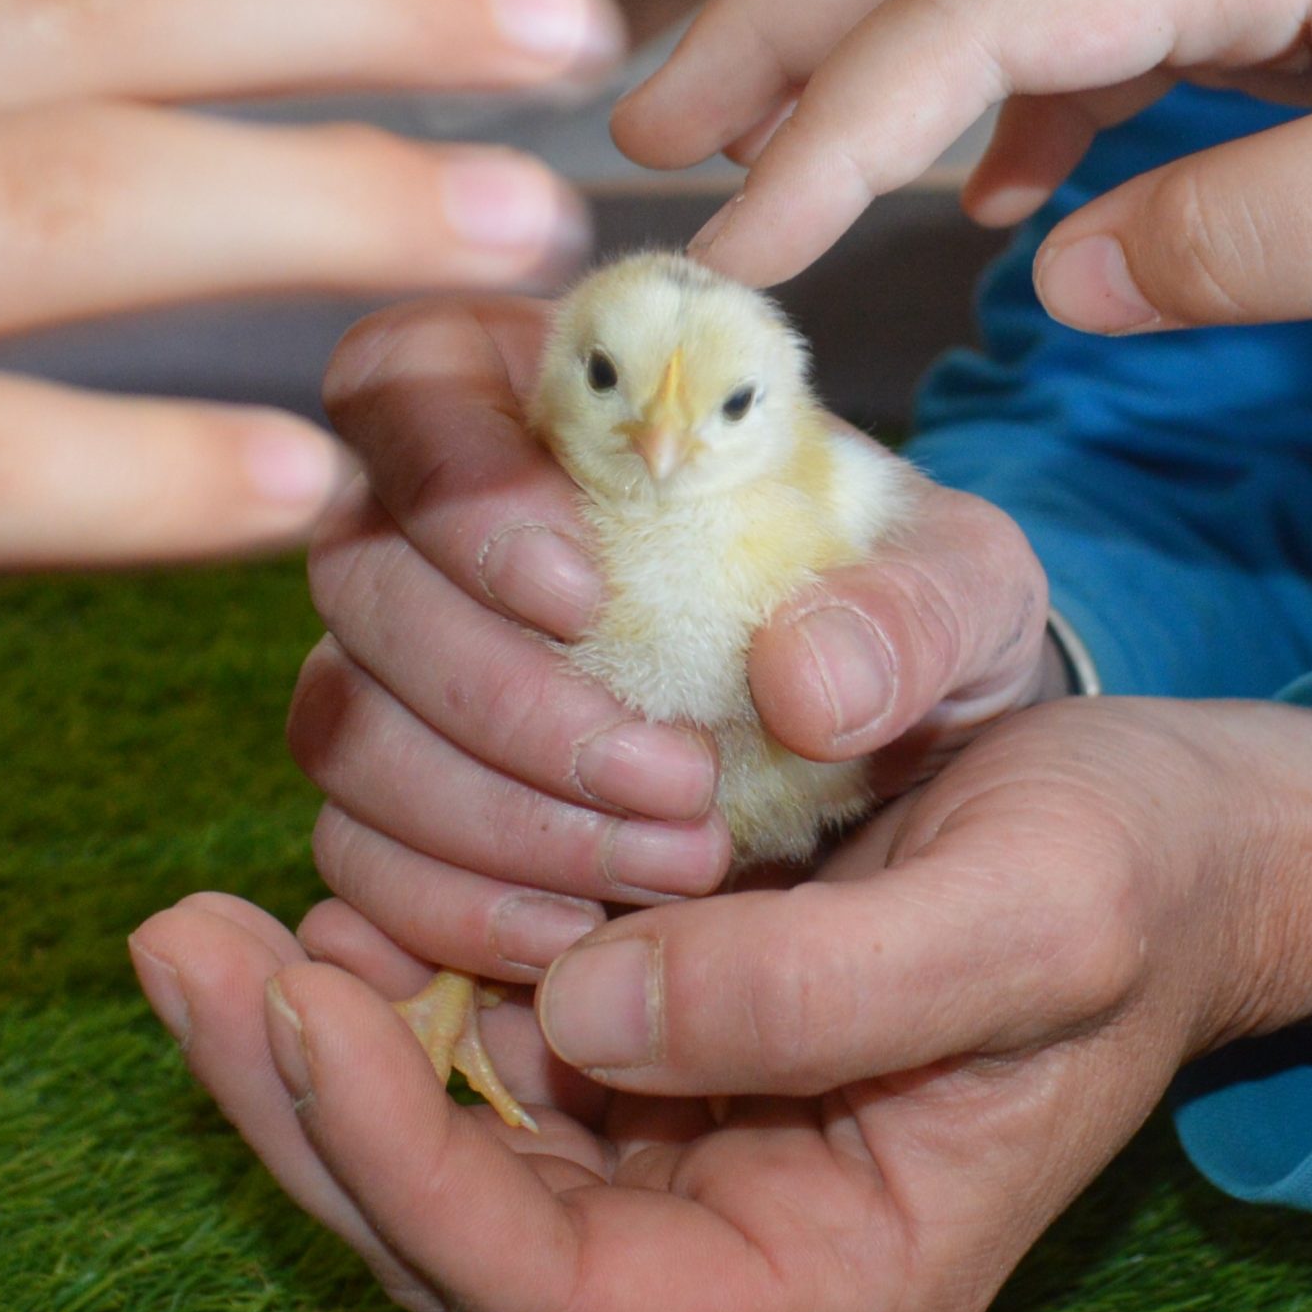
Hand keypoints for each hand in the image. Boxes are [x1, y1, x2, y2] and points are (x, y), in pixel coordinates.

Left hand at [130, 690, 1311, 1311]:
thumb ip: (820, 992)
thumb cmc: (1130, 875)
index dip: (399, 1159)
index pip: (552, 1288)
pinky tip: (340, 886)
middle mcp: (739, 1245)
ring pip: (454, 1147)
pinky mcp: (680, 1056)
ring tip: (210, 928)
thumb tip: (581, 1011)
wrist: (1182, 833)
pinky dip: (406, 983)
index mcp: (832, 1274)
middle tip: (179, 950)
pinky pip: (499, 1058)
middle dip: (302, 1101)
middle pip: (459, 1233)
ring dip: (323, 1043)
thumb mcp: (1024, 916)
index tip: (296, 992)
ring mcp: (699, 1155)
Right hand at [293, 294, 1051, 982]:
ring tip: (670, 867)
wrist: (913, 756)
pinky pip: (357, 852)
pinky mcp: (407, 801)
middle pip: (359, 570)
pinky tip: (582, 934)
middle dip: (497, 691)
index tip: (580, 591)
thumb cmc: (913, 617)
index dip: (457, 479)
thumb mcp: (966, 585)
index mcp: (553, 393)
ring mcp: (407, 665)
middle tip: (671, 778)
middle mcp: (443, 521)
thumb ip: (915, 607)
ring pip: (345, 721)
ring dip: (488, 812)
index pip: (409, 377)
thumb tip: (801, 684)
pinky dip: (451, 904)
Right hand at [616, 0, 1311, 328]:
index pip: (975, 5)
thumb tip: (1055, 268)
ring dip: (858, 39)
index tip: (726, 255)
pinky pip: (1099, 13)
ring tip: (748, 153)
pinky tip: (983, 191)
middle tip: (642, 137)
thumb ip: (1247, 234)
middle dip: (775, 17)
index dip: (830, 128)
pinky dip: (999, 90)